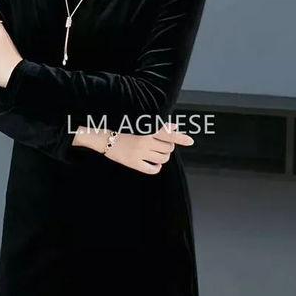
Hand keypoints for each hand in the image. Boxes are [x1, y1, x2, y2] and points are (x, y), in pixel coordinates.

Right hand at [74, 122, 193, 173]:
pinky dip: (157, 168)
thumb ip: (159, 127)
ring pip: (163, 159)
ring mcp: (140, 153)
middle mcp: (145, 141)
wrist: (105, 139)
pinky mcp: (134, 163)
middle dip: (168, 148)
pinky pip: (153, 169)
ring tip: (156, 154)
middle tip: (160, 146)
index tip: (190, 141)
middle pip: (168, 148)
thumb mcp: (141, 126)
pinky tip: (154, 165)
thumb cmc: (124, 130)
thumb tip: (175, 126)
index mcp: (147, 131)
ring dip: (163, 157)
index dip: (181, 137)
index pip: (168, 134)